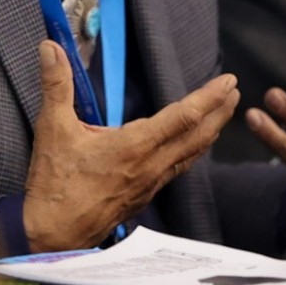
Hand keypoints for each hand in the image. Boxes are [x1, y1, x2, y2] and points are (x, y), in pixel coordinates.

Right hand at [22, 40, 239, 251]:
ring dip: (209, 132)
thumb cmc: (55, 185)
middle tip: (234, 92)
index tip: (229, 82)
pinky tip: (189, 149)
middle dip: (220, 112)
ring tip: (221, 116)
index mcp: (135, 146)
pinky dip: (192, 152)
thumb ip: (56, 85)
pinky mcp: (142, 196)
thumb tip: (51, 48)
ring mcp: (149, 184)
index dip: (209, 97)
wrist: (54, 235)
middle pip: (198, 136)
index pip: (184, 116)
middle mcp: (150, 166)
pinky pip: (177, 170)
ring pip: (190, 155)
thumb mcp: (53, 128)